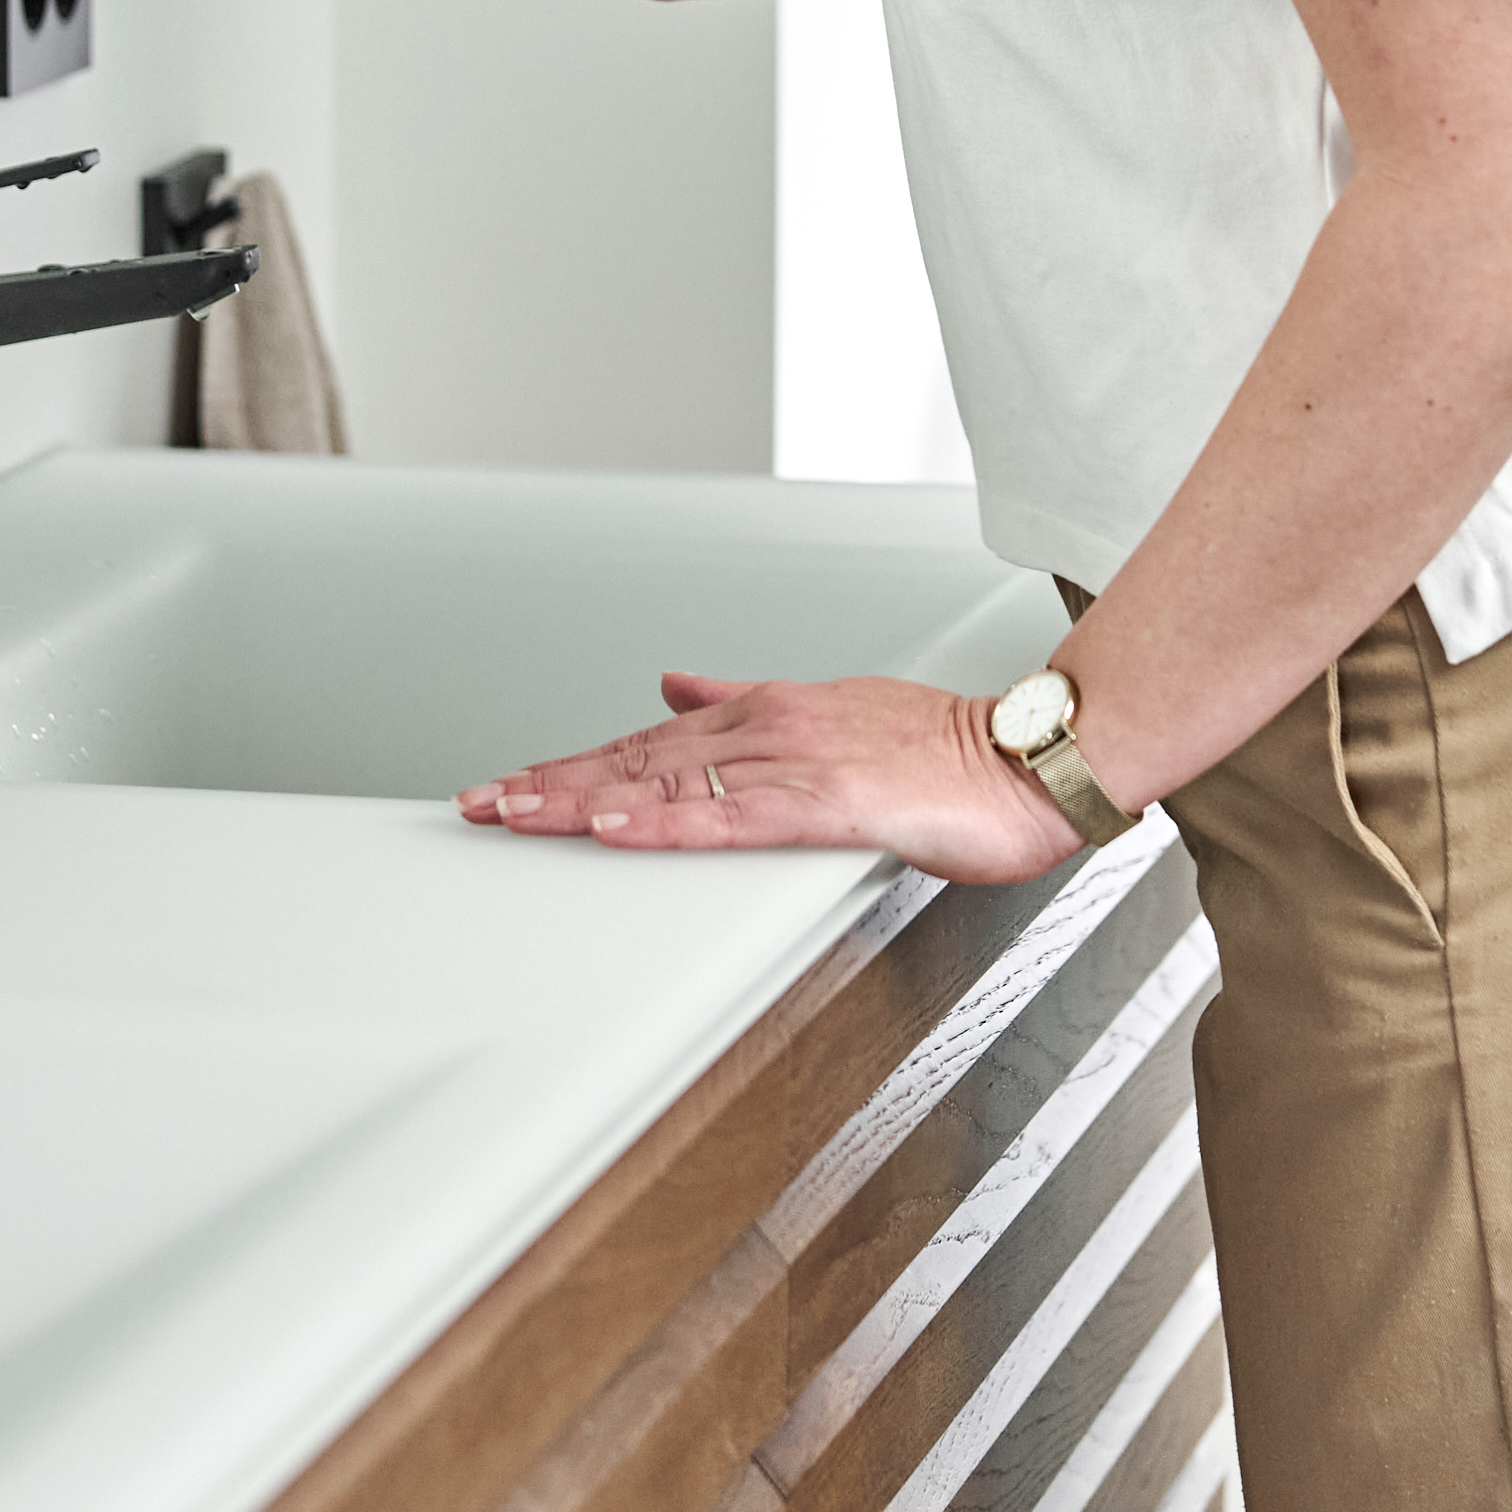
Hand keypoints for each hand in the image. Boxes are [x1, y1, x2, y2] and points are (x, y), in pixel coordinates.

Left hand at [459, 671, 1082, 887]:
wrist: (1031, 758)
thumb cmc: (946, 751)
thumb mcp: (831, 715)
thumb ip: (744, 701)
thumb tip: (675, 682)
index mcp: (769, 715)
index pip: (649, 745)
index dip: (575, 767)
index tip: (513, 785)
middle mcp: (770, 728)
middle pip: (639, 759)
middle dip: (554, 783)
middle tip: (481, 806)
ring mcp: (796, 761)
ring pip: (669, 783)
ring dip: (585, 799)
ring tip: (518, 815)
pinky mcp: (828, 802)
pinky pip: (729, 817)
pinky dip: (664, 821)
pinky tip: (616, 829)